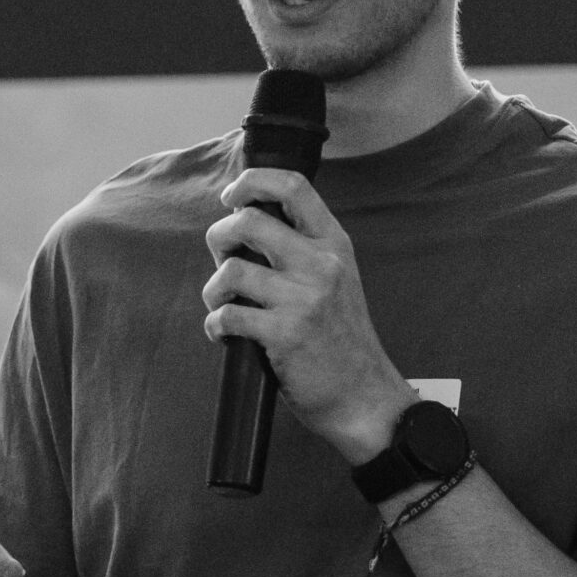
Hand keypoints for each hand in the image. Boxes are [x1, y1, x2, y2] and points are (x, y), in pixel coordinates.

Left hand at [201, 168, 417, 463]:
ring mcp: (304, 299)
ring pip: (230, 271)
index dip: (252, 181)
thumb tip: (244, 222)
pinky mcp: (284, 334)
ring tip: (222, 305)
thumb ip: (301, 249)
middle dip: (219, 238)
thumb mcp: (336, 278)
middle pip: (247, 221)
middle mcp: (321, 264)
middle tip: (224, 262)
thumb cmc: (340, 338)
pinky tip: (226, 334)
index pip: (293, 186)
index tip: (232, 196)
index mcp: (333, 244)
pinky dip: (216, 325)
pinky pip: (227, 315)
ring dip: (213, 290)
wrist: (363, 396)